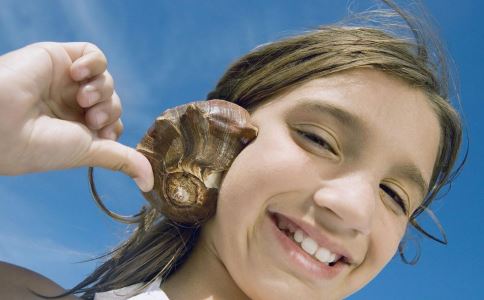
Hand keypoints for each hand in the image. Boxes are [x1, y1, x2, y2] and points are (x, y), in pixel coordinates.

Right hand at [0, 42, 152, 190]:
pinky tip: (76, 73)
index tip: (102, 133)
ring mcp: (66, 83)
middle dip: (109, 110)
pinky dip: (94, 64)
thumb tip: (150, 182)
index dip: (113, 124)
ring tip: (82, 98)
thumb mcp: (89, 152)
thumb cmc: (41, 144)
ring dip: (102, 89)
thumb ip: (123, 160)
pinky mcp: (61, 58)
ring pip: (107, 80)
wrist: (3, 122)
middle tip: (90, 118)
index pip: (112, 122)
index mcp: (76, 130)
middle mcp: (71, 107)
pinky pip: (94, 54)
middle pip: (114, 102)